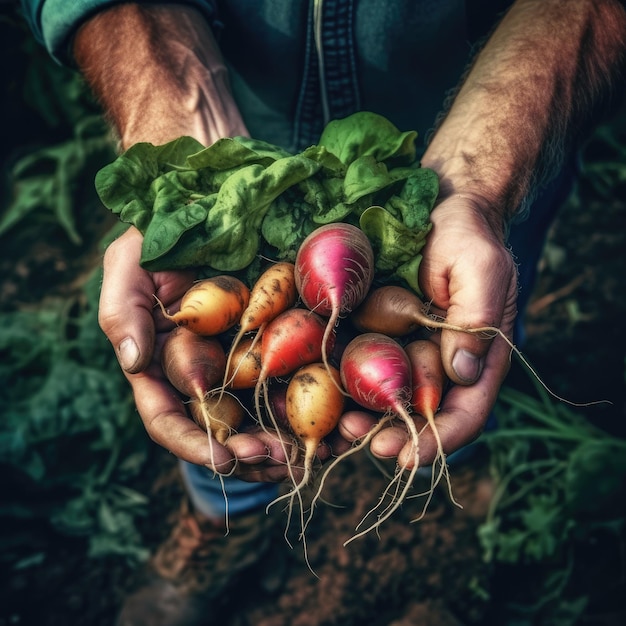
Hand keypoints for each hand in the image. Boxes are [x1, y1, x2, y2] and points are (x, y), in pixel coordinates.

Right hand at [99, 226, 299, 480]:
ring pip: (265, 419)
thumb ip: (122, 314)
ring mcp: (244, 364)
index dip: (194, 445)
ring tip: (315, 452)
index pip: (170, 420)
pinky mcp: (279, 347)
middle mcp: (205, 376)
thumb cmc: (157, 240)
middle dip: (250, 453)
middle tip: (280, 459)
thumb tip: (133, 363)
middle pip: (225, 431)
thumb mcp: (128, 267)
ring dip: (288, 442)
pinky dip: (317, 409)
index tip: (223, 460)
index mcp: (164, 368)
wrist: (206, 212)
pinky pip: (298, 385)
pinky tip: (339, 423)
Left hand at [336, 194, 518, 466]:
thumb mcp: (480, 268)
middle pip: (420, 417)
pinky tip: (317, 392)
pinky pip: (357, 368)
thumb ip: (476, 317)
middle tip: (361, 440)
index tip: (407, 456)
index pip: (465, 413)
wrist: (433, 210)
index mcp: (475, 359)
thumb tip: (465, 374)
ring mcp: (404, 353)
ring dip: (361, 420)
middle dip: (393, 436)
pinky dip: (340, 387)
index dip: (440, 440)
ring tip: (336, 428)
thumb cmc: (465, 236)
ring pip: (385, 401)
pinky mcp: (374, 336)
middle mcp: (438, 365)